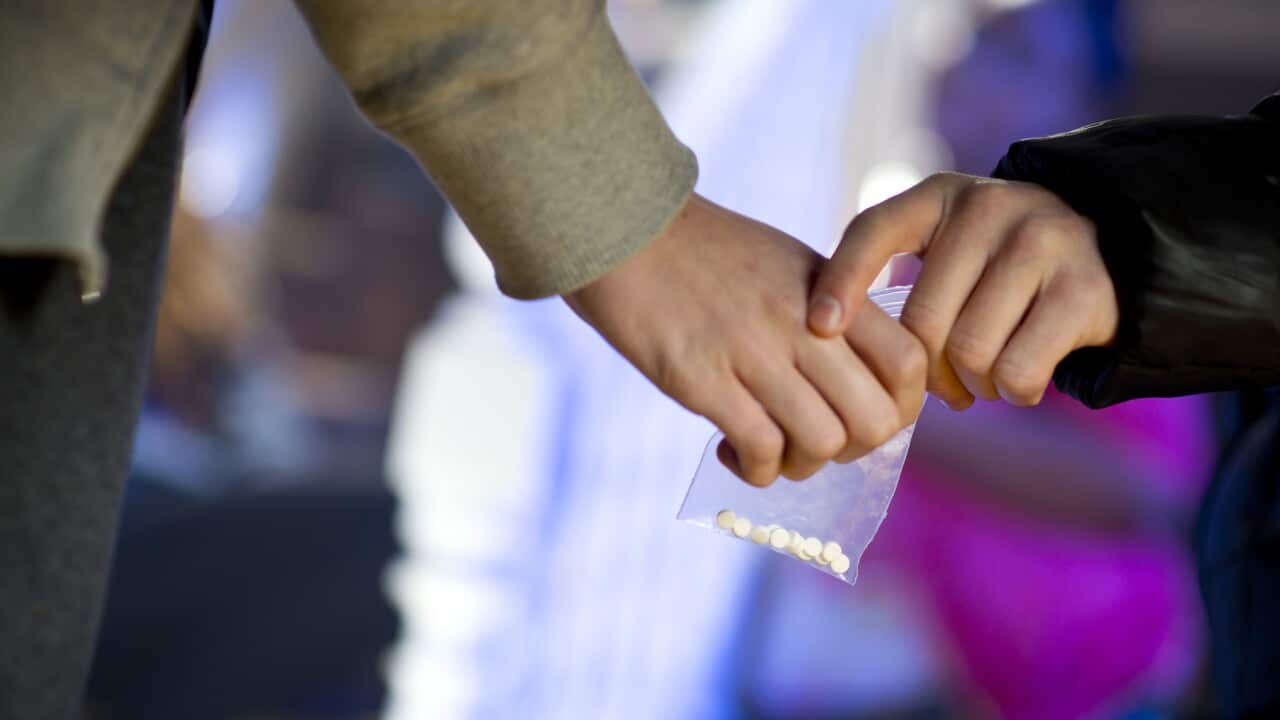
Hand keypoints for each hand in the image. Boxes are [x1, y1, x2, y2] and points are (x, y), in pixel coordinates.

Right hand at [564, 193, 925, 485]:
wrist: (626, 229)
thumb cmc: (706, 252)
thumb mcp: (788, 263)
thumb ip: (831, 311)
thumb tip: (859, 379)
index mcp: (831, 290)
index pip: (908, 362)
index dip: (902, 407)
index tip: (865, 417)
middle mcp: (803, 322)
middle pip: (874, 418)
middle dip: (852, 450)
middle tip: (816, 442)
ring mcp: (753, 351)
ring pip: (821, 442)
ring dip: (801, 465)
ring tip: (771, 451)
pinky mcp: (702, 379)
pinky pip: (760, 449)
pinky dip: (756, 469)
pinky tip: (732, 453)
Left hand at [806, 172, 1117, 408]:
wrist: (1113, 252)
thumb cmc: (998, 267)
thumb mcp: (946, 247)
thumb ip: (893, 271)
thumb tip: (824, 333)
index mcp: (941, 196)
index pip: (874, 231)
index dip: (841, 281)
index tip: (819, 327)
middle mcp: (991, 207)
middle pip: (924, 320)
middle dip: (925, 371)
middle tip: (941, 385)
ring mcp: (1042, 242)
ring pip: (970, 352)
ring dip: (971, 386)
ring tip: (980, 380)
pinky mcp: (1083, 289)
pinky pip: (1017, 371)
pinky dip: (1012, 392)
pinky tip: (1017, 381)